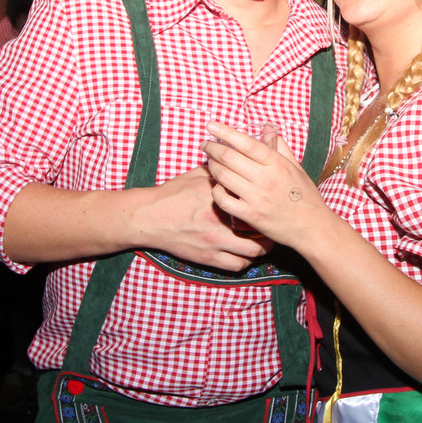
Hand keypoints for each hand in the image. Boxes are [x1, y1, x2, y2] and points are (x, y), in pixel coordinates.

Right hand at [136, 165, 270, 270]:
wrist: (149, 216)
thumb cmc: (173, 194)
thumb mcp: (197, 176)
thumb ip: (219, 170)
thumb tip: (235, 157)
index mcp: (220, 197)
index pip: (253, 198)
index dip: (267, 200)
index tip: (272, 200)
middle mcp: (221, 220)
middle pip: (260, 228)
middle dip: (270, 228)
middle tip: (272, 225)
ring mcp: (215, 241)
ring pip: (253, 251)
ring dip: (262, 247)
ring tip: (264, 242)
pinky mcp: (207, 257)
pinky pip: (236, 265)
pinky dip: (245, 261)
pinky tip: (246, 254)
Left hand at [203, 121, 329, 251]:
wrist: (312, 227)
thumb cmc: (305, 196)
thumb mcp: (296, 167)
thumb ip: (279, 147)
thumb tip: (267, 127)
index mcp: (277, 164)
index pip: (246, 143)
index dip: (225, 132)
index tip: (211, 126)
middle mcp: (265, 178)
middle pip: (229, 157)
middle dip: (212, 148)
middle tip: (206, 145)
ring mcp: (256, 197)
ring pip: (223, 176)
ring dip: (212, 167)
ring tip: (210, 163)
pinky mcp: (249, 215)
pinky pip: (222, 200)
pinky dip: (216, 191)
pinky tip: (217, 187)